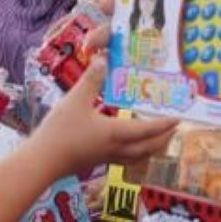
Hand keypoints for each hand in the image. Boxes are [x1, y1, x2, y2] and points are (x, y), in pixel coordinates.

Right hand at [31, 59, 175, 178]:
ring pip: (138, 157)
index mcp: (115, 133)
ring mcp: (106, 158)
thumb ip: (91, 80)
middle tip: (173, 129)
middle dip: (164, 139)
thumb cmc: (59, 132)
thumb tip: (104, 59)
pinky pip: (125, 160)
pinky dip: (135, 154)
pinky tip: (128, 146)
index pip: (147, 130)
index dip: (164, 124)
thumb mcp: (75, 100)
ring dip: (152, 149)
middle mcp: (116, 148)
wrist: (42, 162)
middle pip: (149, 148)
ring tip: (158, 139)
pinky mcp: (96, 162)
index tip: (178, 118)